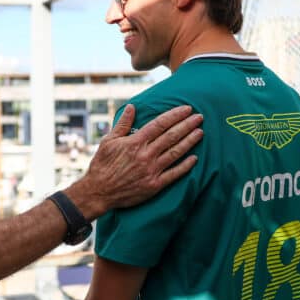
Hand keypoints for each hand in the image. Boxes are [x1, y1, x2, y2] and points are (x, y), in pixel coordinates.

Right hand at [67, 104, 202, 218]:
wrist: (99, 192)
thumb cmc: (102, 165)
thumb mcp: (108, 141)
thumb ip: (122, 124)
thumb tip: (132, 107)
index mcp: (135, 142)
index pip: (159, 124)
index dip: (175, 115)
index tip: (186, 109)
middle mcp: (146, 155)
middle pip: (171, 136)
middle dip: (187, 125)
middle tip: (199, 117)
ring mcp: (151, 170)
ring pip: (176, 153)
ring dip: (190, 141)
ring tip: (200, 132)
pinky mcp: (154, 185)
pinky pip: (174, 174)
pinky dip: (185, 166)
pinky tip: (195, 158)